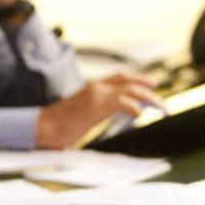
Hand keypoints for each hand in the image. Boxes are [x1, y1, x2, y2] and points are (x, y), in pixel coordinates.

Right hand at [36, 73, 163, 148]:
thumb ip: (95, 112)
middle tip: (161, 96)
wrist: (43, 127)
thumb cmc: (57, 126)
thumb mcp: (81, 114)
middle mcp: (96, 88)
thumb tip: (105, 118)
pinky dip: (134, 106)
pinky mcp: (96, 105)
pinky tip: (140, 114)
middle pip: (128, 80)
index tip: (150, 85)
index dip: (137, 79)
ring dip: (148, 98)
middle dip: (148, 87)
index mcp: (92, 89)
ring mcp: (96, 95)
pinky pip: (122, 102)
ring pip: (130, 90)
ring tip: (160, 107)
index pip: (119, 78)